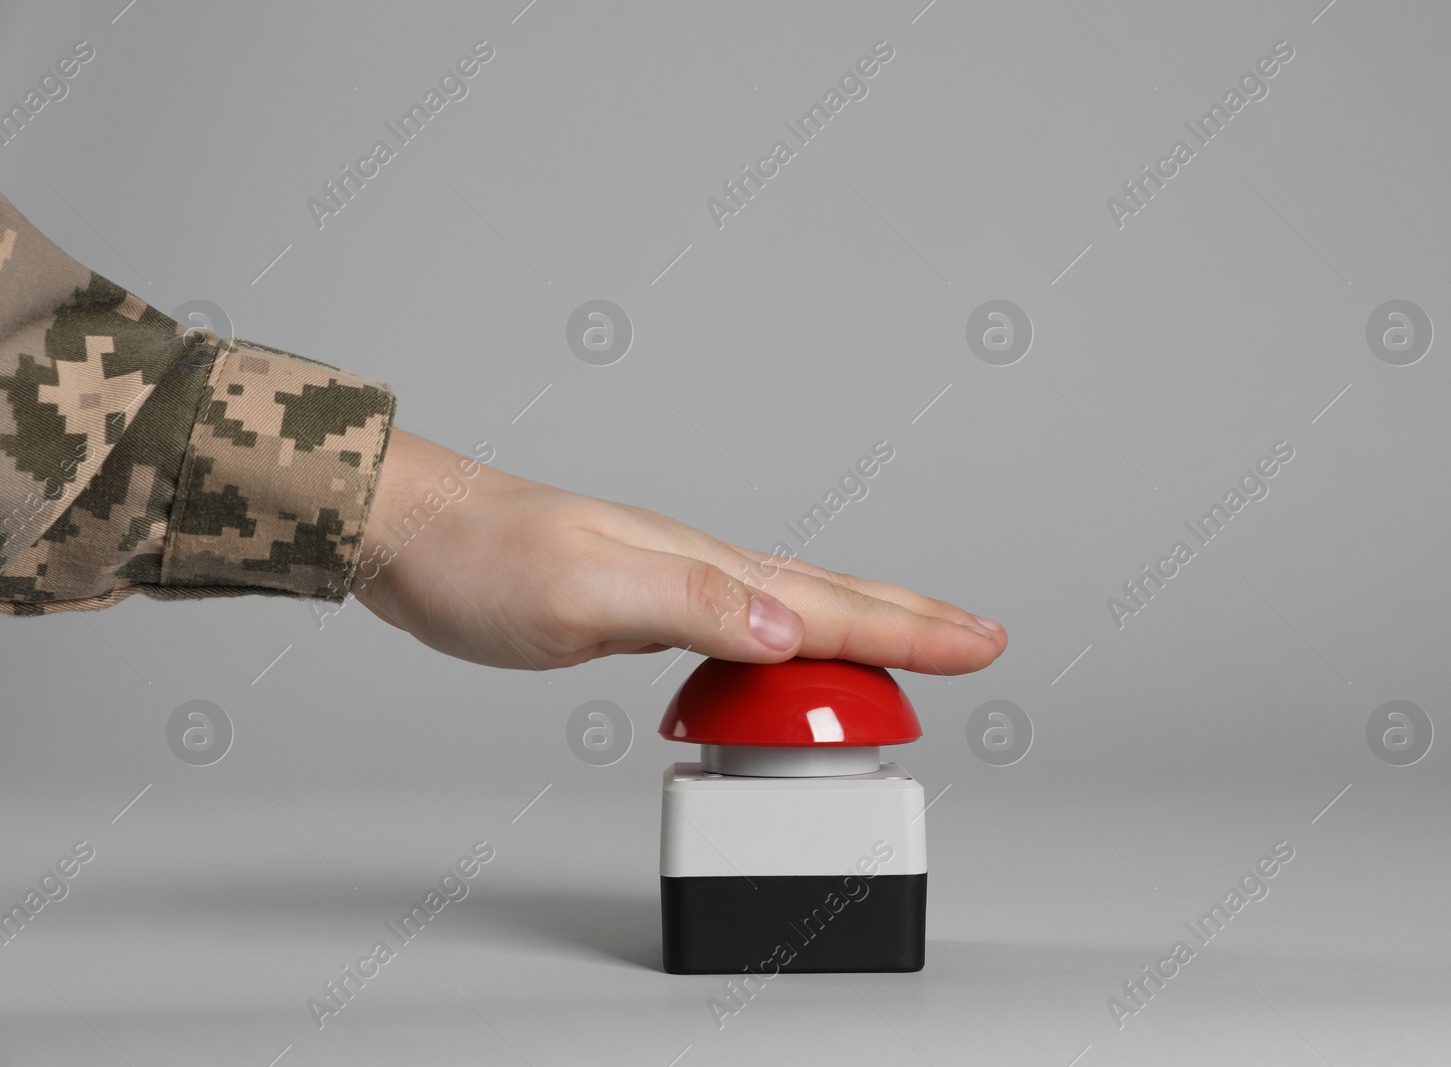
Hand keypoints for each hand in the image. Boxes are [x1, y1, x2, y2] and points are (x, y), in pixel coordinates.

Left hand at [350, 429, 1006, 672]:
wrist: (410, 531)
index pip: (829, 604)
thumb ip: (691, 606)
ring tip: (918, 644)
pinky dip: (795, 647)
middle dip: (914, 620)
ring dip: (865, 629)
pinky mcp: (644, 607)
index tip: (983, 641)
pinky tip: (792, 656)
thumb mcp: (585, 590)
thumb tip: (791, 626)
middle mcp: (702, 569)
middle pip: (832, 597)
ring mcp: (676, 584)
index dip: (911, 628)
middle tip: (982, 638)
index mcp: (703, 567)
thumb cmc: (482, 558)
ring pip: (796, 610)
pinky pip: (749, 631)